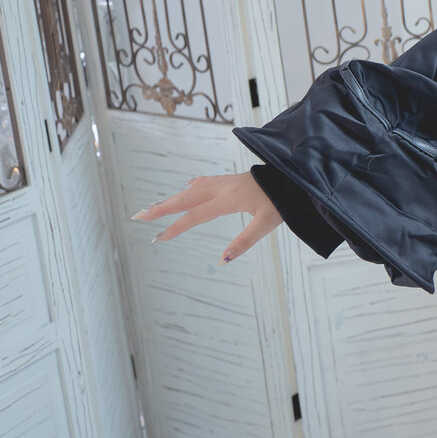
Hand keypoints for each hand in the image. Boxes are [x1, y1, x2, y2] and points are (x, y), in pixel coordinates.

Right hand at [135, 170, 281, 265]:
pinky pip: (207, 181)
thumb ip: (244, 242)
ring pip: (194, 190)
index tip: (158, 237)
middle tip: (139, 216)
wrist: (297, 176)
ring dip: (173, 198)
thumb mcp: (267, 223)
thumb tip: (222, 261)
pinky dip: (193, 186)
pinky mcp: (234, 179)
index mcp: (229, 199)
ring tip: (155, 206)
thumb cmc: (284, 200)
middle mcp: (223, 188)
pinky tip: (188, 187)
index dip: (176, 227)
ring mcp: (227, 181)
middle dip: (162, 208)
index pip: (196, 215)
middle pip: (186, 198)